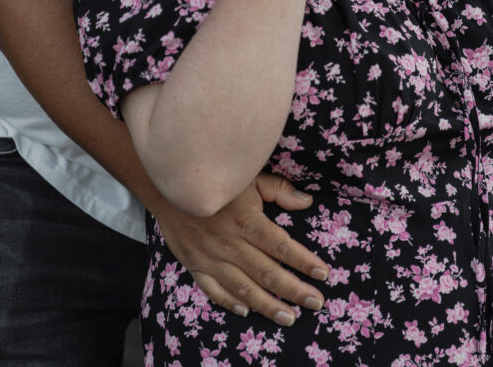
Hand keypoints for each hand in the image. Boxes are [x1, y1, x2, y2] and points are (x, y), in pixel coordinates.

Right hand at [153, 173, 327, 324]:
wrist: (169, 183)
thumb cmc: (216, 177)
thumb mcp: (249, 176)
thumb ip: (277, 189)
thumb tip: (306, 202)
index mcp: (247, 221)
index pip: (282, 247)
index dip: (304, 261)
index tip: (323, 274)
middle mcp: (231, 243)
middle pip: (268, 272)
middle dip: (294, 290)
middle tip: (316, 303)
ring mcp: (212, 257)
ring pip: (244, 287)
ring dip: (268, 305)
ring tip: (289, 318)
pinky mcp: (195, 264)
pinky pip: (213, 289)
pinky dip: (230, 302)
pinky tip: (246, 311)